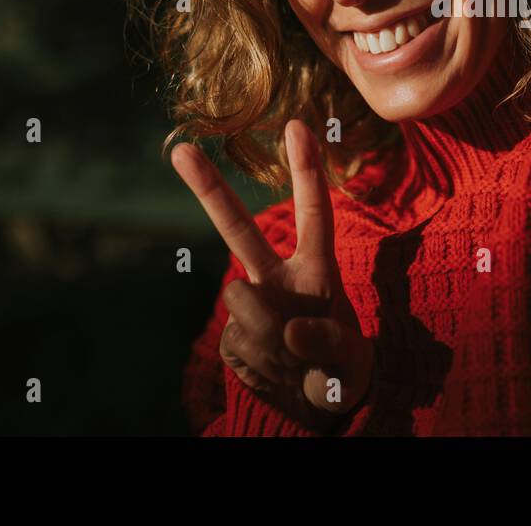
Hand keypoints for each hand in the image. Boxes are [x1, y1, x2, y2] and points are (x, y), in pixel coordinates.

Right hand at [172, 120, 373, 422]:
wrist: (313, 405)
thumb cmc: (339, 369)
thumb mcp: (350, 359)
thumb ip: (328, 343)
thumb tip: (290, 329)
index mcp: (315, 269)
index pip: (314, 213)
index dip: (307, 170)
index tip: (297, 125)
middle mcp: (277, 278)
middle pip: (238, 228)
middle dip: (208, 188)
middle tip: (180, 150)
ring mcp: (250, 306)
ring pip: (242, 302)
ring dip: (274, 339)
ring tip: (298, 361)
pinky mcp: (231, 338)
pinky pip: (239, 343)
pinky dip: (264, 365)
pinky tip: (278, 373)